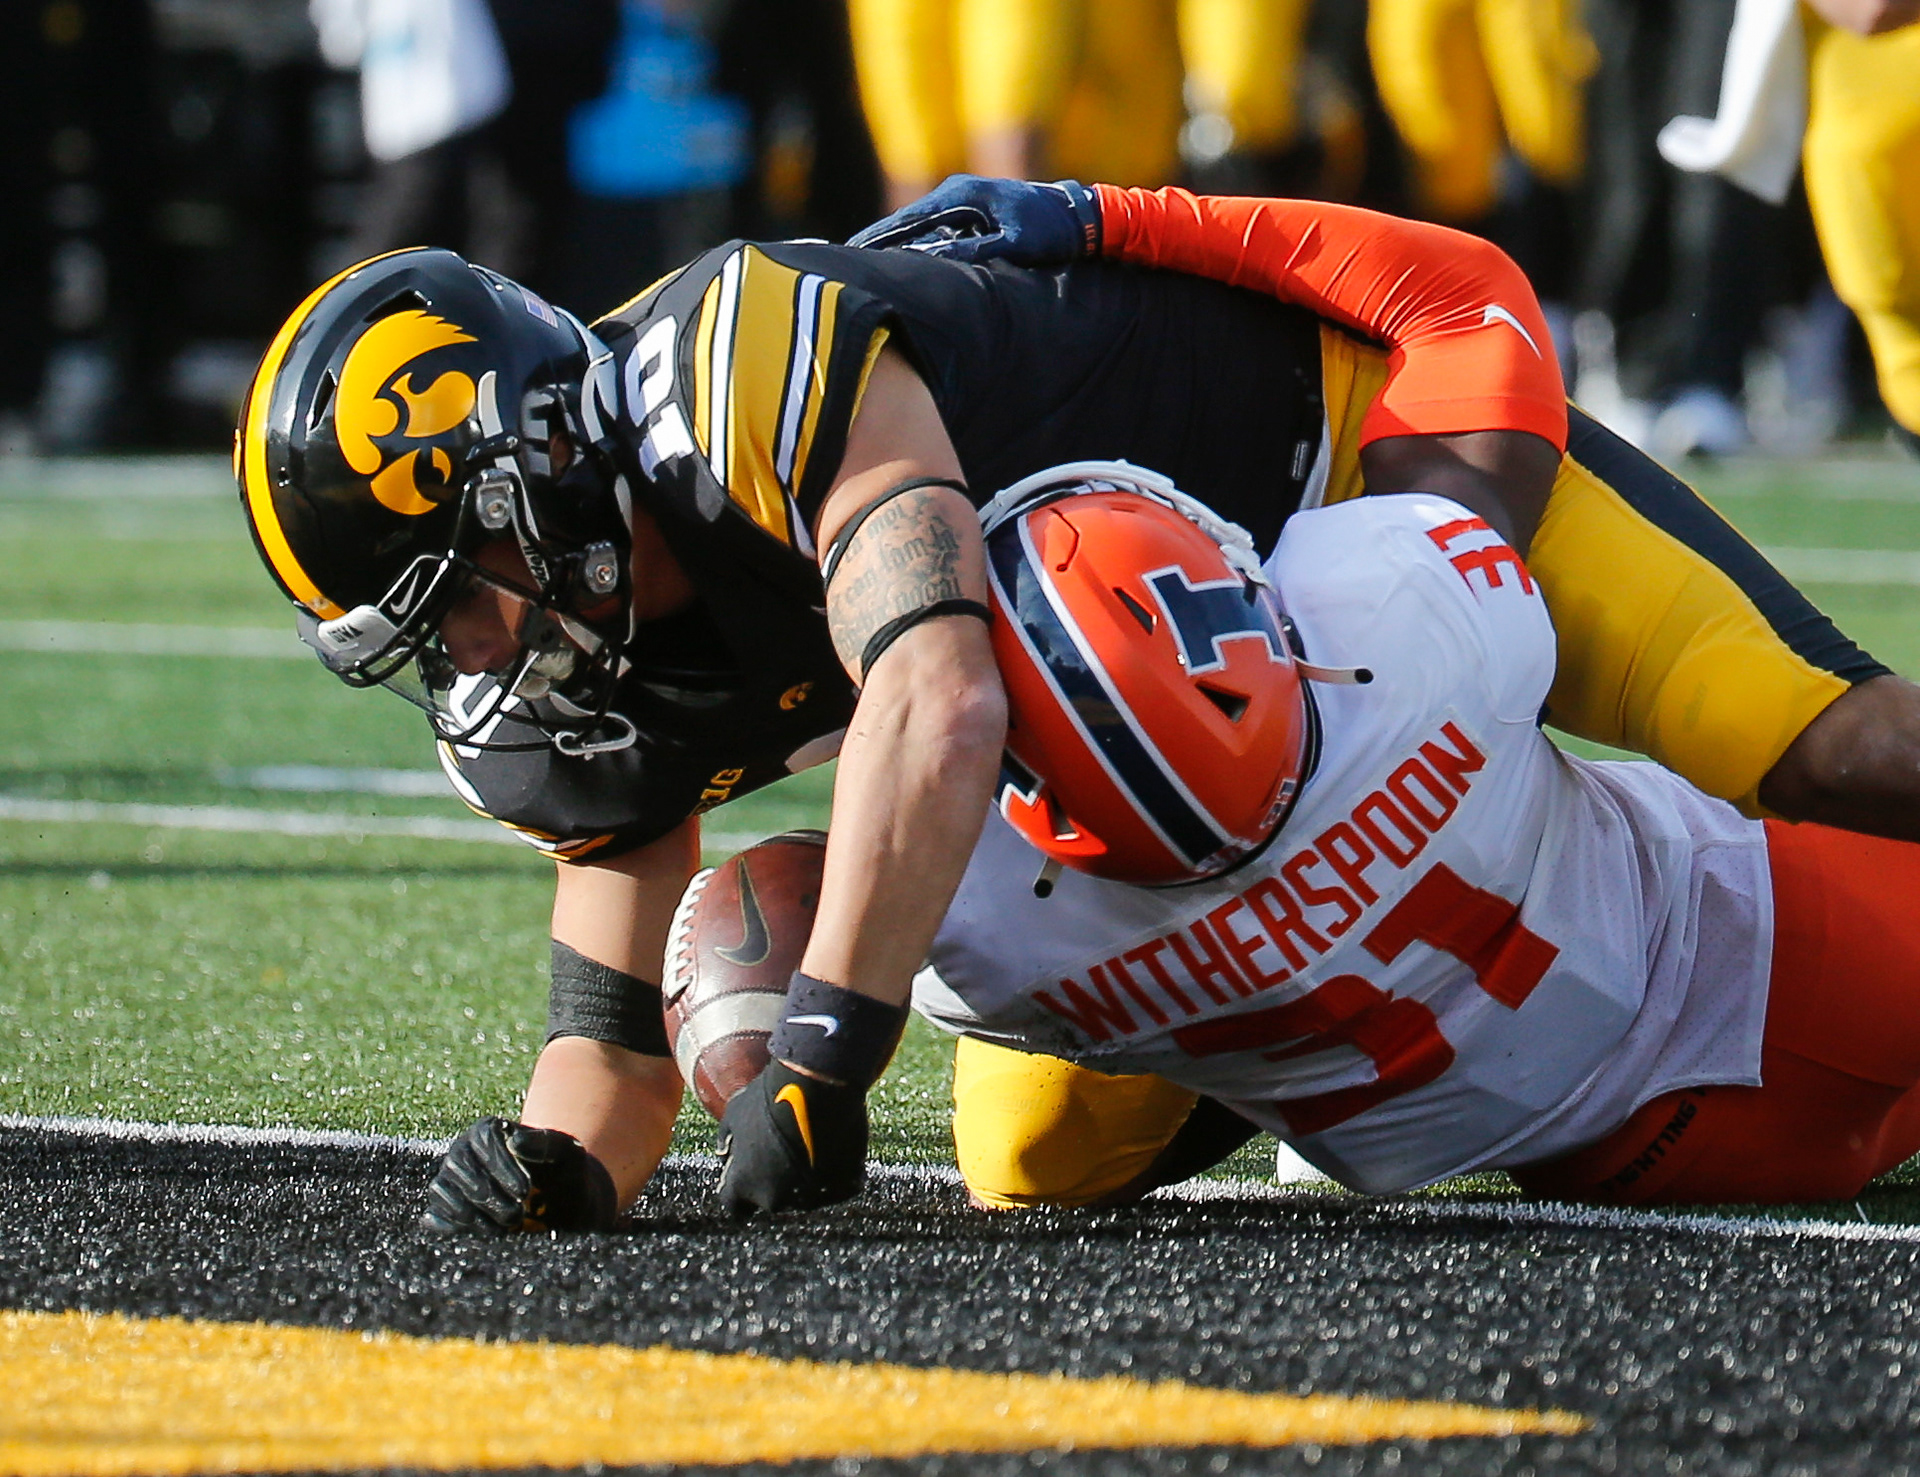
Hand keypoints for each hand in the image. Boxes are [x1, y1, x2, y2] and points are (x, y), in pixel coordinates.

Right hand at [420, 1118, 616, 1233]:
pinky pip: (434, 1216)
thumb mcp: (569, 1156)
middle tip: (516, 1215)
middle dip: (487, 1194)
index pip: (483, 1139)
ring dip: (471, 1213)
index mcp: (492, 1131)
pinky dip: (456, 1228)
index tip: (523, 1191)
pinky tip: (485, 1235)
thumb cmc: (566, 1176)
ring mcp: (452, 1181)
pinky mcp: (445, 1210)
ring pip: (442, 1190)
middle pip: (458, 1165)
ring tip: (505, 1228)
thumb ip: (547, 1144)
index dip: (500, 1166)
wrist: (565, 1208)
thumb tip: (515, 1142)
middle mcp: (465, 1151)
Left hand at [715, 1060, 868, 1214]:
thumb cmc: (773, 1095)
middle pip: (772, 1199)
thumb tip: (725, 1151)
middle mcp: (775, 1199)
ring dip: (806, 1178)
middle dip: (776, 1180)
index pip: (735, 1205)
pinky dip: (837, 1174)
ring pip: (806, 1195)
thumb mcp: (736, 1110)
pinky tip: (836, 1146)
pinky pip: (837, 1188)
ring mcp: (810, 1197)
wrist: (818, 1085)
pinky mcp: (842, 1188)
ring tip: (814, 1142)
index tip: (750, 1175)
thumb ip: (727, 1138)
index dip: (741, 1190)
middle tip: (786, 1149)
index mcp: (743, 1183)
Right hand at [848, 175, 1100, 265]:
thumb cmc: (1050, 231)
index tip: (850, 254)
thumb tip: (934, 263)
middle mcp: (958, 193)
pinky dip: (918, 244)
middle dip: (878, 242)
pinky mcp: (975, 212)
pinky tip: (905, 262)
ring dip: (897, 245)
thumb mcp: (1012, 245)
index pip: (907, 220)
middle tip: (846, 263)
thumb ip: (974, 253)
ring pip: (920, 226)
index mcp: (960, 195)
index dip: (877, 239)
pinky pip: (937, 230)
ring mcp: (966, 201)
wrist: (1081, 216)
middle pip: (906, 221)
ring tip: (867, 266)